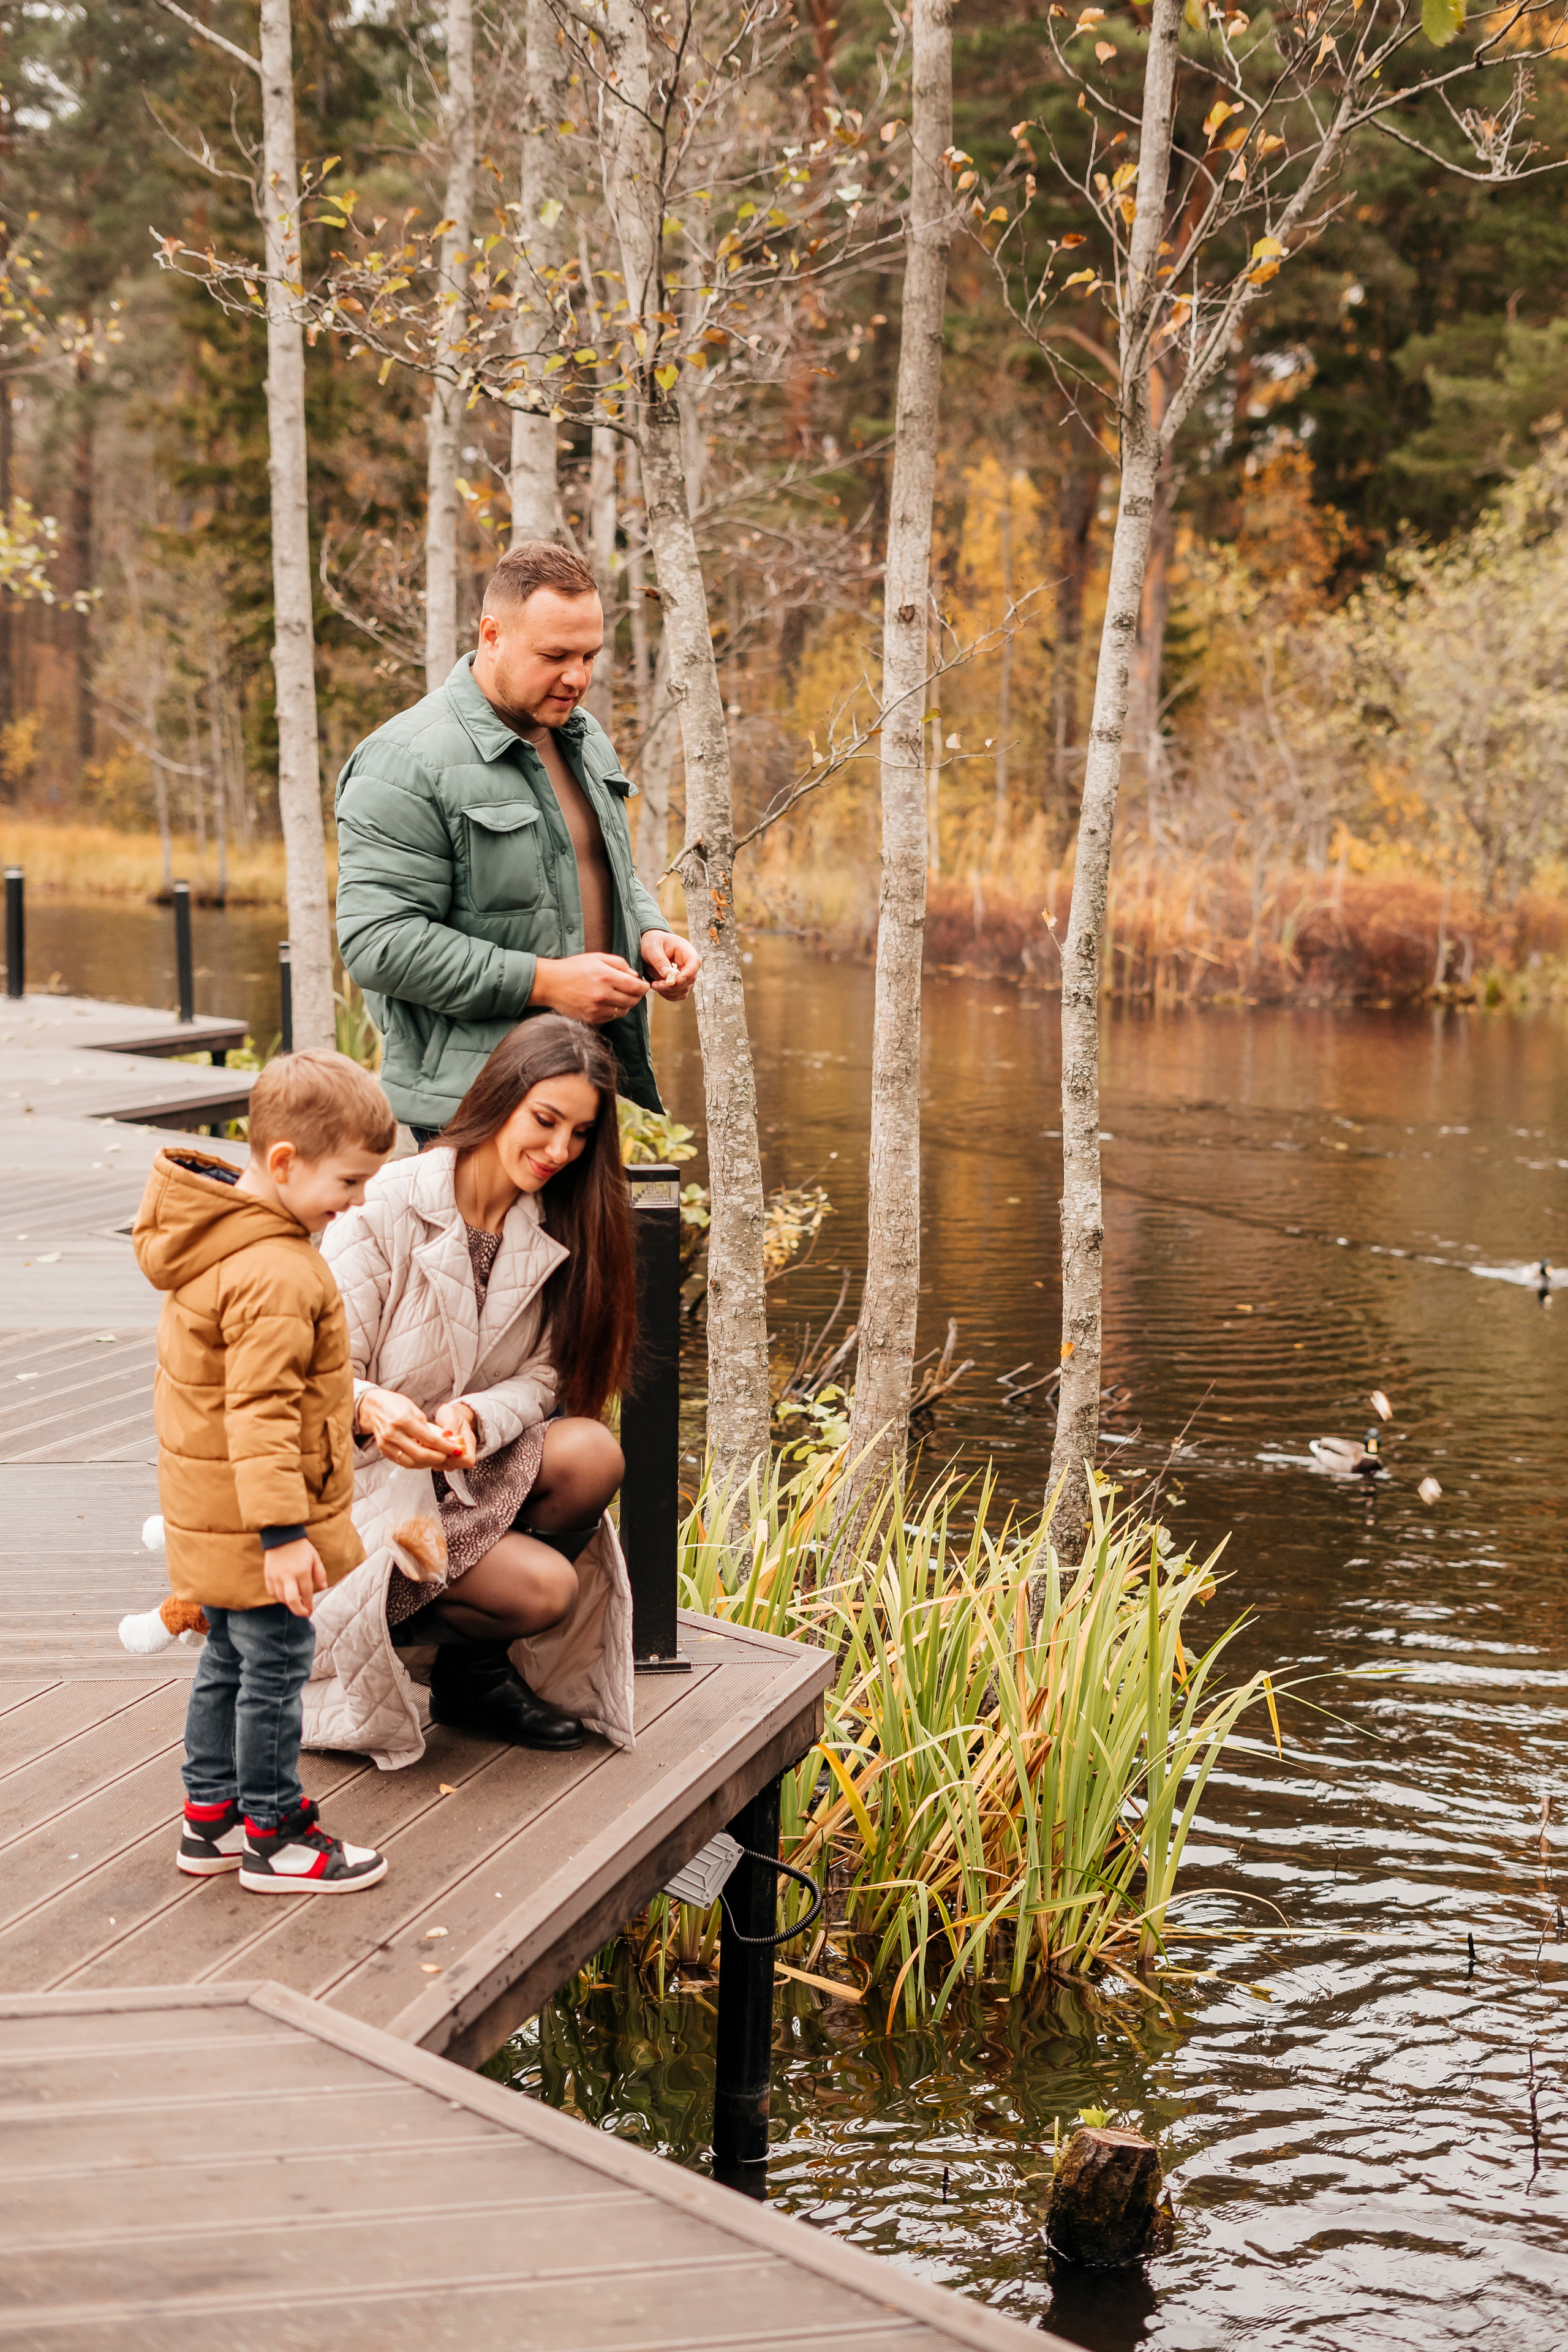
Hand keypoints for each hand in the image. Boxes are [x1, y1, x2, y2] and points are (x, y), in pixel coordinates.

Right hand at [264, 1537, 326, 1618]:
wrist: (282, 1536)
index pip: (306, 1594)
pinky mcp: (268, 1576)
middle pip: (292, 1601)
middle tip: (303, 1614)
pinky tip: (284, 1596)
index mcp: (302, 1571)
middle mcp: (288, 1576)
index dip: (309, 1605)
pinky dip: (278, 1597)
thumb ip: (320, 1573)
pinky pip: (272, 1593)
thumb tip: (323, 1587)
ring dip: (289, 1604)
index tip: (311, 1611)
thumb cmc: (301, 1547)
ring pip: (281, 1598)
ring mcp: (276, 1576)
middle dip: (299, 1611)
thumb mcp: (315, 1557)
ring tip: (296, 1603)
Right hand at [355, 1384, 466, 1468]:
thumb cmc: (394, 1404)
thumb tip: (442, 1440)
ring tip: (437, 1458)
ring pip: (411, 1462)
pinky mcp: (383, 1450)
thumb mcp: (414, 1409)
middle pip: (420, 1454)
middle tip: (447, 1456)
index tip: (454, 1449)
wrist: (372, 1406)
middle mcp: (393, 1433)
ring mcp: (386, 1444)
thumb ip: (426, 1426)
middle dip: (438, 1458)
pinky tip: (424, 1459)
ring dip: (427, 1463)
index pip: (429, 1439)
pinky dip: (415, 1463)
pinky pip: (402, 1462)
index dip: (444, 1446)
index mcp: (403, 1420)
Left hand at [434, 1399, 477, 1467]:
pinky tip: (428, 1447)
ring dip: (437, 1459)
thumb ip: (450, 1425)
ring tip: (431, 1445)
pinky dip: (432, 1457)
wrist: (448, 1417)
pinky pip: (438, 1464)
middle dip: (445, 1458)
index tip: (447, 1449)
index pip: (469, 1461)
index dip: (458, 1459)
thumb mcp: (452, 1415)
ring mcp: (453, 1456)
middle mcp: (463, 1452)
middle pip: (457, 1466)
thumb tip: (447, 1434)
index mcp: (469, 1442)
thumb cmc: (451, 1415)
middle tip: (435, 1446)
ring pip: (446, 1467)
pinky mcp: (444, 1458)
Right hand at [531, 951, 650, 1023]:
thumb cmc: (573, 968)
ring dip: (625, 1004)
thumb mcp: (597, 957)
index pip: (636, 987)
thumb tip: (635, 975)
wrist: (550, 984)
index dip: (644, 987)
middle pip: (633, 1001)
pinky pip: (612, 1017)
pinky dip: (614, 1011)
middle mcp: (603, 995)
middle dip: (636, 995)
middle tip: (633, 990)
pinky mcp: (591, 1018)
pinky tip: (608, 1002)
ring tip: (619, 995)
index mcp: (606, 976)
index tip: (643, 985)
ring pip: (623, 1011)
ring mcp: (597, 1009)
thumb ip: (619, 964)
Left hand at [640, 929, 701, 1001]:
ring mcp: (684, 974)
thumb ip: (659, 960)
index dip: (689, 973)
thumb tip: (667, 975)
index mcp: (685, 950)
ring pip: (684, 989)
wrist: (646, 946)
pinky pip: (678, 994)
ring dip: (669, 991)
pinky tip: (658, 988)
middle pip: (690, 979)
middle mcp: (687, 963)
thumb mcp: (652, 947)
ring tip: (654, 985)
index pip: (695, 962)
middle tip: (657, 984)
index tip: (678, 980)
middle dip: (674, 986)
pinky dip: (668, 995)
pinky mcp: (678, 983)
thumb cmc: (651, 942)